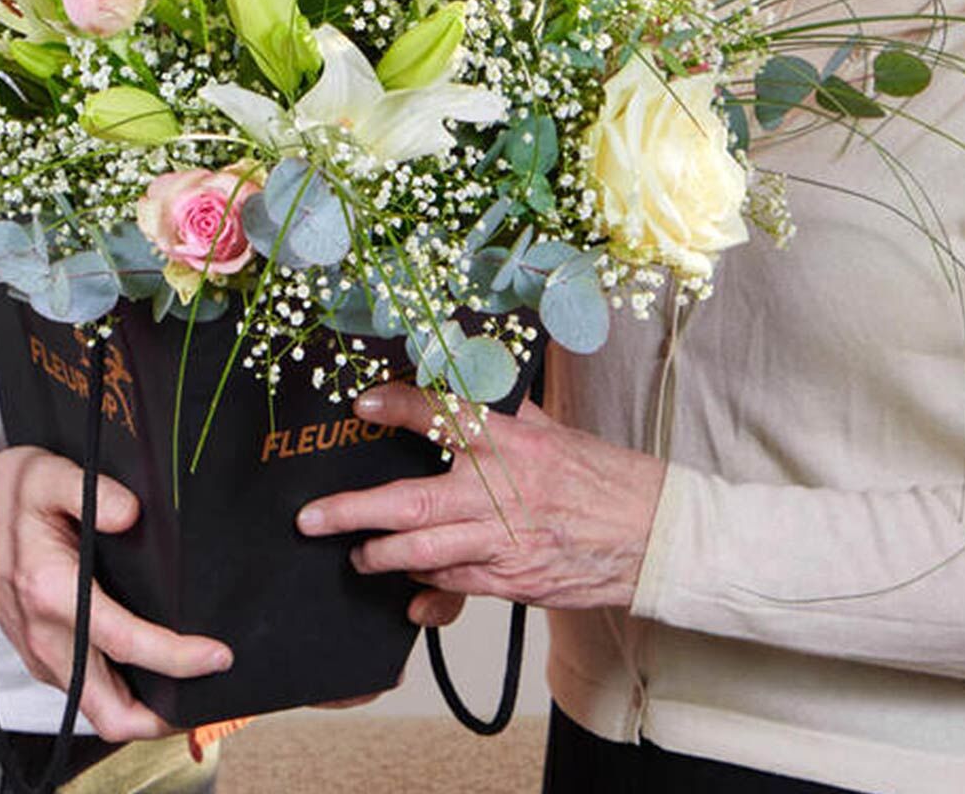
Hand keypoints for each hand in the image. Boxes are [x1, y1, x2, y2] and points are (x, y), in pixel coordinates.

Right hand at [0, 443, 232, 740]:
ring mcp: (40, 652)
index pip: (125, 641)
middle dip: (162, 719)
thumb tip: (132, 513)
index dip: (176, 656)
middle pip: (109, 712)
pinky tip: (149, 669)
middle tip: (209, 695)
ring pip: (97, 709)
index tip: (217, 655)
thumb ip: (95, 492)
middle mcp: (45, 636)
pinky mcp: (40, 654)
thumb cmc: (2, 497)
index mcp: (52, 592)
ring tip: (190, 686)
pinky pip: (84, 692)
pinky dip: (120, 693)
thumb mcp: (49, 475)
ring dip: (143, 709)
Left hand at [296, 383, 665, 611]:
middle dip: (356, 511)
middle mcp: (502, 492)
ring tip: (356, 556)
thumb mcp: (550, 429)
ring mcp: (505, 541)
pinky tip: (408, 591)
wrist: (652, 534)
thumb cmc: (600, 476)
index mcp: (512, 441)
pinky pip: (456, 587)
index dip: (400, 407)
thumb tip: (462, 373)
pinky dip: (428, 590)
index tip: (364, 403)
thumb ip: (502, 409)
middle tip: (313, 517)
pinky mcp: (513, 581)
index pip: (446, 415)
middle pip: (415, 501)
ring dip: (381, 556)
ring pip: (426, 553)